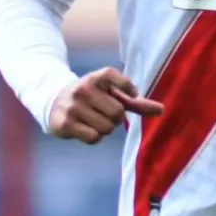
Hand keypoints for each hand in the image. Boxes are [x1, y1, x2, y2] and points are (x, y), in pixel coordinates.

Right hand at [49, 67, 164, 144]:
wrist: (54, 101)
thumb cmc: (93, 97)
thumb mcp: (112, 94)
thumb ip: (136, 102)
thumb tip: (162, 110)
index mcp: (97, 77)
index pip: (115, 77)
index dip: (127, 88)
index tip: (129, 95)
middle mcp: (84, 89)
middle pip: (118, 112)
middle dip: (116, 118)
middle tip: (105, 113)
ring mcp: (73, 106)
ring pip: (107, 127)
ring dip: (105, 128)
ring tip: (94, 120)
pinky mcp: (65, 123)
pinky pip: (94, 137)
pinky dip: (94, 137)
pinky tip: (85, 128)